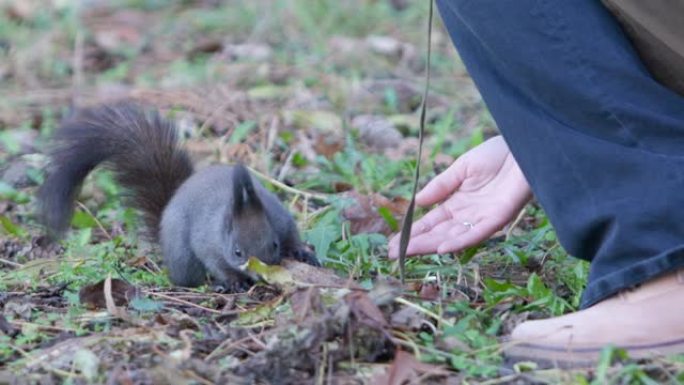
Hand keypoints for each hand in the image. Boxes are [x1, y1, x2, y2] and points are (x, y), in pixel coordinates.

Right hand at [388, 136, 531, 257]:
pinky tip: (442, 248)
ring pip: (453, 237)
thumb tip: (417, 202)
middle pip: (439, 233)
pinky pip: (477, 234)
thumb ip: (441, 185)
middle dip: (417, 243)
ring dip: (431, 246)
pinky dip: (460, 242)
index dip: (414, 231)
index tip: (394, 242)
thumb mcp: (462, 167)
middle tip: (393, 254)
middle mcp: (469, 214)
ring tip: (409, 252)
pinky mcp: (499, 218)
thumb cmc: (498, 154)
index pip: (432, 221)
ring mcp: (483, 218)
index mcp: (459, 201)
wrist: (525, 145)